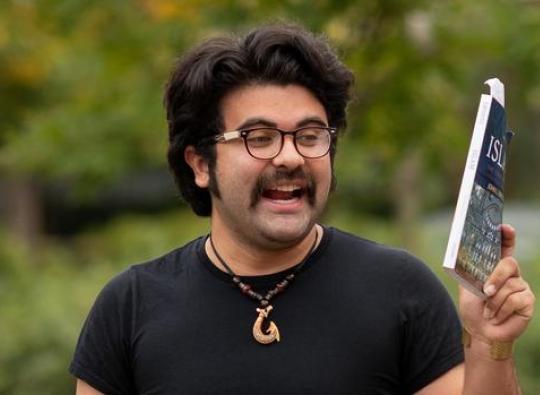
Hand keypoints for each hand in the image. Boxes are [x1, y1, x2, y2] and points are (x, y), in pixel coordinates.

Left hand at [459, 224, 534, 342]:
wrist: (481, 332)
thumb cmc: (473, 308)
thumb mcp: (467, 286)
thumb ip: (470, 271)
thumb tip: (461, 254)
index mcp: (495, 266)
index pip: (505, 246)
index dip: (506, 235)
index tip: (504, 227)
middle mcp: (511, 274)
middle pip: (509, 264)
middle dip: (495, 278)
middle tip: (485, 292)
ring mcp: (521, 287)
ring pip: (509, 286)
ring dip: (493, 302)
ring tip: (487, 312)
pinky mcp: (528, 301)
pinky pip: (515, 300)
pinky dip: (500, 310)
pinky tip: (496, 317)